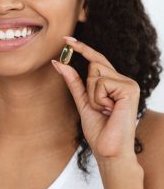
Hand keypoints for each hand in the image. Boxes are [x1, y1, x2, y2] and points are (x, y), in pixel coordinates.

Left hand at [52, 37, 139, 159]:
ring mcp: (128, 83)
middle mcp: (124, 80)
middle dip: (88, 86)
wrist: (109, 150)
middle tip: (99, 107)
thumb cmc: (99, 129)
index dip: (82, 48)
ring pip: (95, 72)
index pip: (96, 60)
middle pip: (93, 64)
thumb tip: (58, 62)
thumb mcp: (82, 101)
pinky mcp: (129, 88)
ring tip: (104, 110)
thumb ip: (73, 81)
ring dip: (92, 94)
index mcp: (114, 82)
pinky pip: (100, 83)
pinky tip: (109, 110)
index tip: (65, 39)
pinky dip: (97, 98)